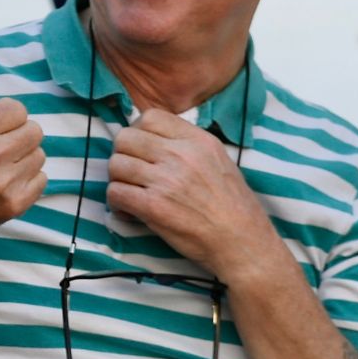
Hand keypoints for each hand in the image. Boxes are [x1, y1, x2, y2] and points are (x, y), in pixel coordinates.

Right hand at [0, 60, 44, 263]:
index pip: (17, 109)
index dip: (5, 116)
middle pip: (34, 130)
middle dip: (17, 134)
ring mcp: (2, 183)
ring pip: (39, 154)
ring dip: (23, 157)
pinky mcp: (13, 204)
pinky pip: (42, 179)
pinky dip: (28, 178)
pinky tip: (5, 180)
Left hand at [107, 109, 272, 272]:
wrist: (242, 242)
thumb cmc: (232, 205)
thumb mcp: (218, 160)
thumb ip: (187, 145)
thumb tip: (150, 137)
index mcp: (198, 141)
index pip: (150, 117)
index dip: (138, 132)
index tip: (142, 149)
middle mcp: (181, 155)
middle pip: (125, 138)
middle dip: (123, 155)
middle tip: (132, 173)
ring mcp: (166, 180)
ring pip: (115, 165)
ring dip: (118, 180)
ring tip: (131, 192)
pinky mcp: (154, 206)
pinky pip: (115, 192)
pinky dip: (116, 202)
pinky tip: (130, 210)